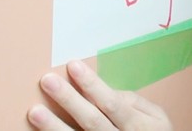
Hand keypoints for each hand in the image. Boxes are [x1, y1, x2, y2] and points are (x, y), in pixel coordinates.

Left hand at [28, 60, 172, 130]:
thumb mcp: (157, 118)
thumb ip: (134, 102)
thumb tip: (105, 89)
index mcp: (138, 125)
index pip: (111, 103)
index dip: (92, 85)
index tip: (73, 66)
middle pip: (91, 121)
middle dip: (69, 100)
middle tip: (47, 81)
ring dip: (55, 127)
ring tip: (35, 111)